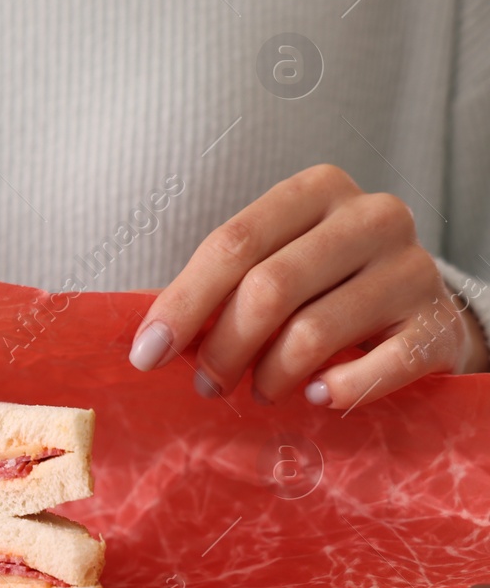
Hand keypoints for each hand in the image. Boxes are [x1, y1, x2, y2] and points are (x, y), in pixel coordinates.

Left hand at [128, 164, 488, 409]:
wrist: (426, 313)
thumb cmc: (329, 287)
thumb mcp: (276, 265)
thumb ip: (221, 289)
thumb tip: (152, 339)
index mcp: (316, 191)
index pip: (233, 242)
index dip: (182, 303)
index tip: (147, 354)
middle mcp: (371, 217)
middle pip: (269, 286)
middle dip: (222, 346)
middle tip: (206, 384)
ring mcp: (413, 268)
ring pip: (313, 332)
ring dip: (270, 375)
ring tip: (259, 392)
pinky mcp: (440, 323)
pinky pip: (378, 366)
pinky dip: (337, 389)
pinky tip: (316, 396)